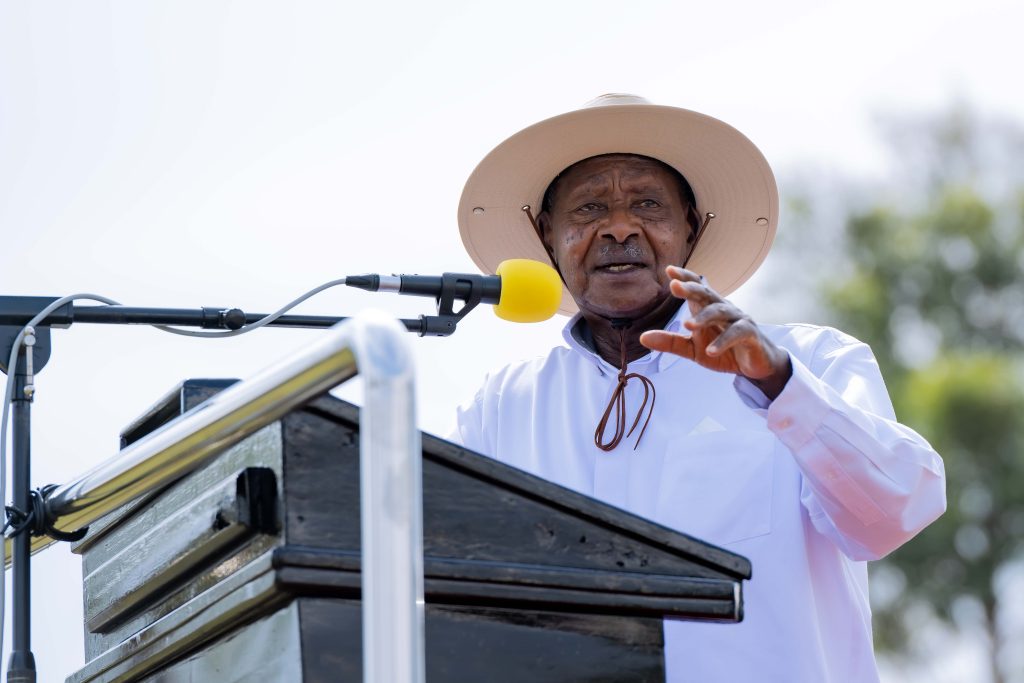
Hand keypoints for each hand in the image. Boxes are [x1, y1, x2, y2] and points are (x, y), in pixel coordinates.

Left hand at [639, 266, 791, 398]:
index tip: (669, 270)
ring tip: (687, 325)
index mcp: (708, 308)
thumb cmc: (722, 351)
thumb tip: (642, 337)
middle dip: (691, 288)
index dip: (685, 277)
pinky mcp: (750, 334)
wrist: (755, 365)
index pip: (697, 287)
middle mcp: (723, 308)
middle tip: (674, 286)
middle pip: (707, 293)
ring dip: (704, 317)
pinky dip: (723, 342)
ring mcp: (738, 319)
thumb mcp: (692, 349)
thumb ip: (670, 342)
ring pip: (720, 312)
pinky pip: (736, 334)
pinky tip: (710, 350)